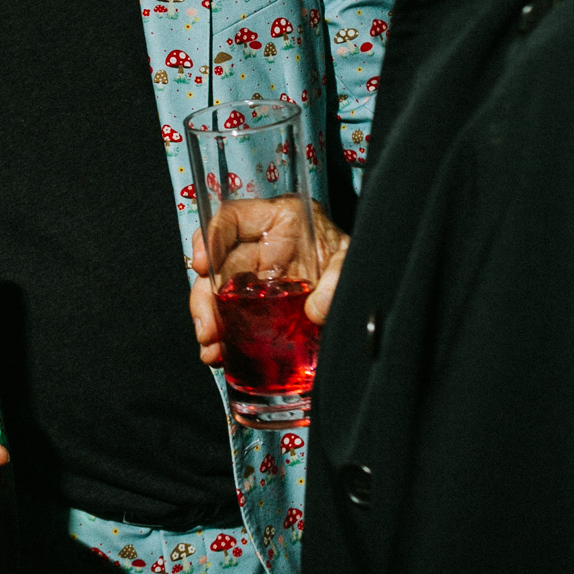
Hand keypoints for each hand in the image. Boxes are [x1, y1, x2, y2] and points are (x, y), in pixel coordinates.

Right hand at [189, 210, 349, 365]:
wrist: (371, 288)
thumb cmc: (359, 260)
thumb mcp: (352, 259)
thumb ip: (338, 278)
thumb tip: (316, 310)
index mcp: (280, 222)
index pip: (232, 219)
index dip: (209, 238)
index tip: (202, 266)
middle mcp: (261, 248)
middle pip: (218, 264)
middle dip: (205, 296)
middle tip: (208, 326)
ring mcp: (258, 279)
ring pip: (218, 295)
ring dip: (210, 320)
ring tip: (212, 347)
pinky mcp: (260, 307)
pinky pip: (233, 318)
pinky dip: (223, 338)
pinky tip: (220, 354)